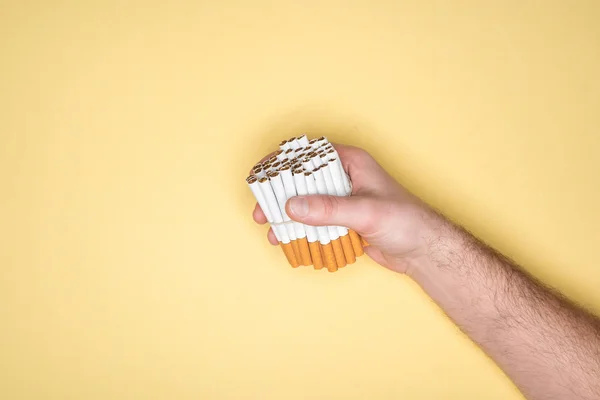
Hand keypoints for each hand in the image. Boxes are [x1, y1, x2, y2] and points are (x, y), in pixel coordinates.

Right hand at [252, 144, 440, 273]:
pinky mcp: (342, 221)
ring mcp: (342, 200)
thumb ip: (329, 209)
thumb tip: (292, 206)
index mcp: (351, 162)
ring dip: (287, 216)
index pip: (310, 154)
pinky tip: (288, 242)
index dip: (282, 162)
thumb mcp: (366, 212)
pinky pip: (314, 222)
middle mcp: (344, 177)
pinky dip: (300, 231)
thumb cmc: (406, 222)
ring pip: (306, 203)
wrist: (424, 251)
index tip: (261, 174)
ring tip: (271, 231)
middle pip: (302, 181)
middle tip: (262, 211)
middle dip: (279, 196)